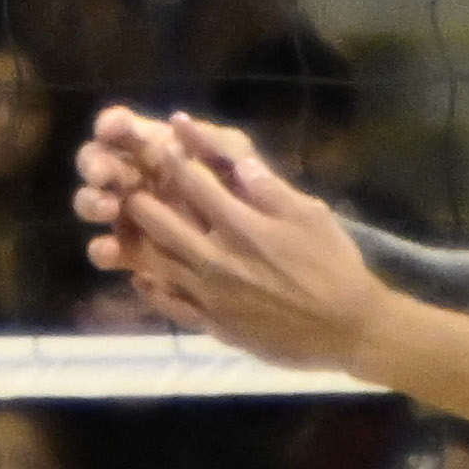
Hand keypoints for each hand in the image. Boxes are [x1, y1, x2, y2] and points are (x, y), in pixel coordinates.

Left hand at [82, 109, 386, 369]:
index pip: (195, 184)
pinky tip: (141, 278)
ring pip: (158, 264)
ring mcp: (210, 296)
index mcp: (241, 227)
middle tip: (126, 185)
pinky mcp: (214, 325)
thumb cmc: (334, 266)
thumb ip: (269, 188)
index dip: (176, 158)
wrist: (346, 328)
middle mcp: (217, 260)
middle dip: (142, 199)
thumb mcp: (310, 215)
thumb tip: (235, 160)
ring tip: (122, 227)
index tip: (162, 140)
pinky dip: (152, 290)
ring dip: (137, 243)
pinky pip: (171, 306)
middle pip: (163, 223)